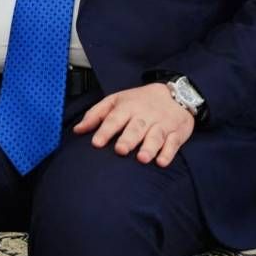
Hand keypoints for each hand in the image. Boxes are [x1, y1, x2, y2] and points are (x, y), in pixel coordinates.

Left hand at [73, 84, 195, 164]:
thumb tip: (77, 130)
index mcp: (127, 107)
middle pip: (136, 128)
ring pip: (156, 136)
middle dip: (128, 139)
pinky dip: (168, 153)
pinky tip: (161, 162)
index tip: (96, 143)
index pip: (115, 119)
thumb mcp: (115, 101)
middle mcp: (145, 115)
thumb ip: (95, 115)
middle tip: (120, 150)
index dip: (105, 131)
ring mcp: (162, 124)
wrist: (175, 94)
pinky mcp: (177, 132)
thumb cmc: (138, 101)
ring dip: (149, 148)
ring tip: (142, 159)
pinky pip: (173, 143)